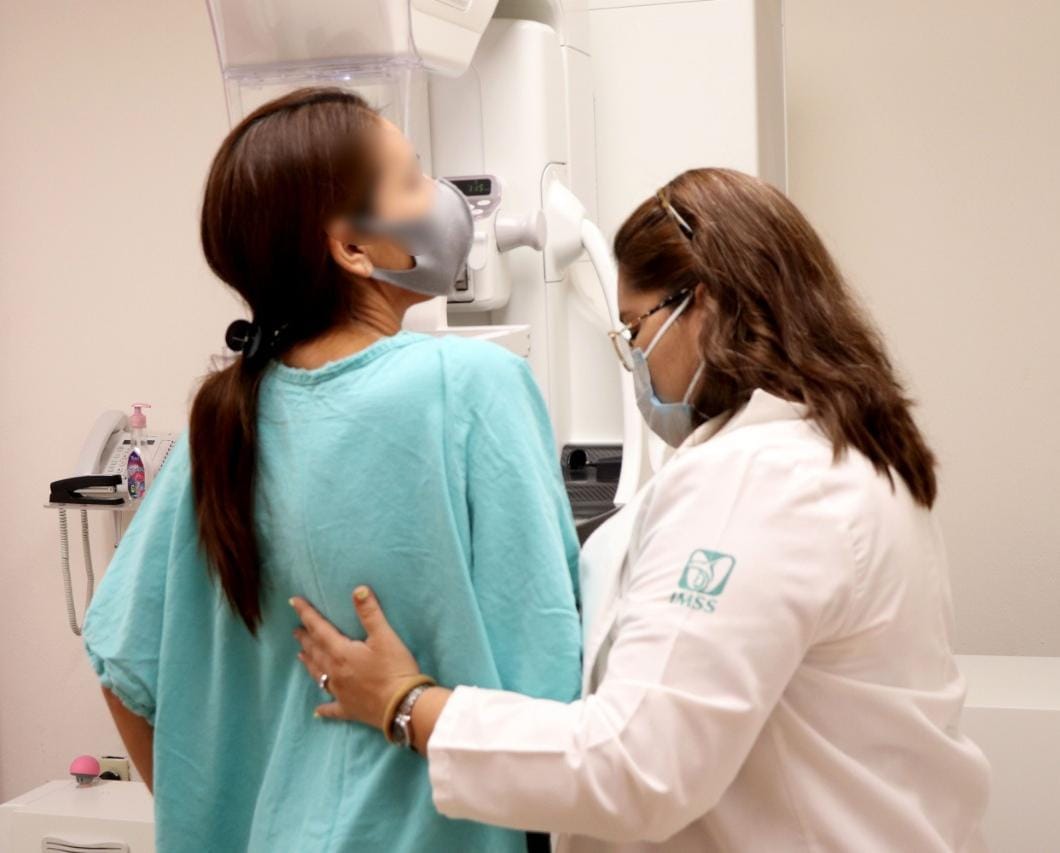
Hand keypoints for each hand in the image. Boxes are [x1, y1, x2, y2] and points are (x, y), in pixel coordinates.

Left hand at [291, 586, 421, 729]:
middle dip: (306, 639)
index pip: (319, 629)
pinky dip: (323, 709)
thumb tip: (358, 589)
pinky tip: (316, 711)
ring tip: (301, 655)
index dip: (306, 614)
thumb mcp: (385, 637)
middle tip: (296, 631)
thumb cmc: (395, 669)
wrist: (403, 705)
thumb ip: (370, 613)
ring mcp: (340, 693)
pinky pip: (332, 709)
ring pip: (319, 675)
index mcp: (341, 653)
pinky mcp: (349, 709)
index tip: (293, 602)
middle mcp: (335, 672)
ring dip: (309, 663)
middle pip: (316, 652)